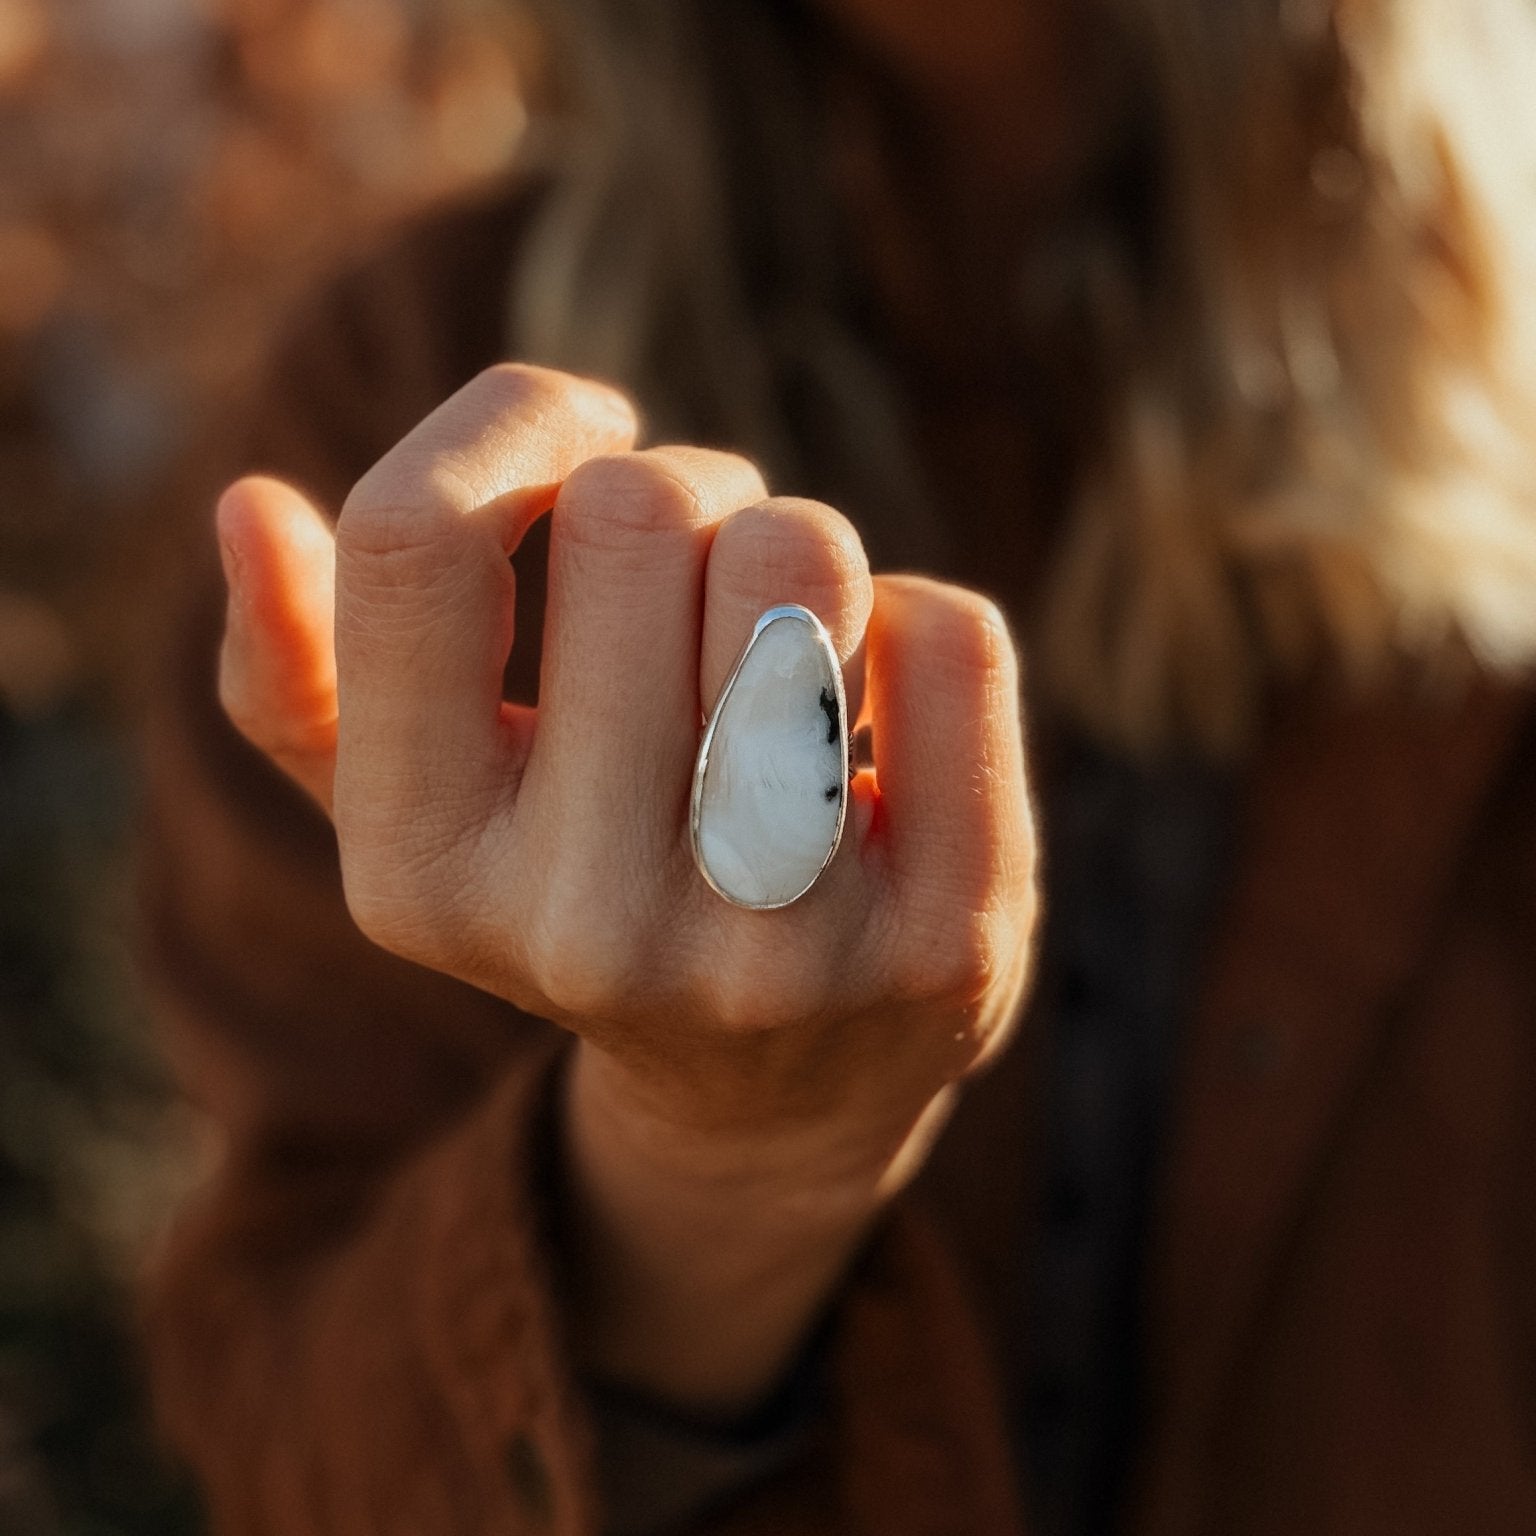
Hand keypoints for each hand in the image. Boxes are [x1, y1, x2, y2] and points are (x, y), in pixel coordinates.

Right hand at [216, 363, 1037, 1405]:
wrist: (775, 1096)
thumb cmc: (582, 896)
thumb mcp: (423, 820)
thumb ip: (300, 679)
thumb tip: (247, 505)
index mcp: (420, 876)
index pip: (410, 539)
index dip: (507, 417)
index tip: (579, 423)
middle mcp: (588, 929)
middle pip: (636, 509)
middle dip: (683, 491)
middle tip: (703, 572)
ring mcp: (781, 947)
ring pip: (801, 556)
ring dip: (798, 549)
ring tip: (785, 641)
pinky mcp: (948, 939)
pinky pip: (951, 633)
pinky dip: (916, 626)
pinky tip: (884, 716)